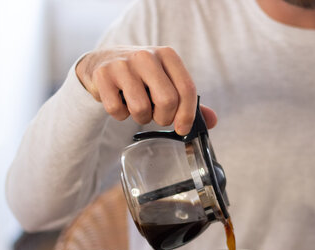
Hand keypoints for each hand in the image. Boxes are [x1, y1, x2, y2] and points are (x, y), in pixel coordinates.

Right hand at [76, 46, 216, 134]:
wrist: (102, 62)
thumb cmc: (142, 76)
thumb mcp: (167, 81)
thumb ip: (188, 101)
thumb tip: (212, 121)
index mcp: (168, 56)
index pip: (186, 89)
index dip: (187, 115)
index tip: (182, 129)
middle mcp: (146, 56)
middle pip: (167, 101)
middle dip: (164, 118)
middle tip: (157, 116)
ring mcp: (123, 64)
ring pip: (141, 108)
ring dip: (141, 118)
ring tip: (138, 108)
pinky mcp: (103, 75)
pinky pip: (117, 110)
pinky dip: (120, 115)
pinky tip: (120, 103)